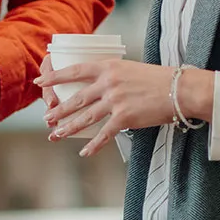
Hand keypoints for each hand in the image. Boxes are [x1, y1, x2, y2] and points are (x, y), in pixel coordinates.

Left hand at [36, 60, 213, 157]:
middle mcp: (108, 82)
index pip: (74, 71)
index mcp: (108, 66)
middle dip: (58, 110)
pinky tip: (84, 152)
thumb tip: (98, 87)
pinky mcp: (125, 117)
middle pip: (76, 98)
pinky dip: (93, 145)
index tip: (39, 81)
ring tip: (55, 135)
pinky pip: (104, 134)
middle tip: (46, 118)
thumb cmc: (158, 79)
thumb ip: (112, 77)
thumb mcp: (130, 69)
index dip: (55, 76)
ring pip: (85, 117)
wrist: (180, 89)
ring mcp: (115, 100)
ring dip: (68, 128)